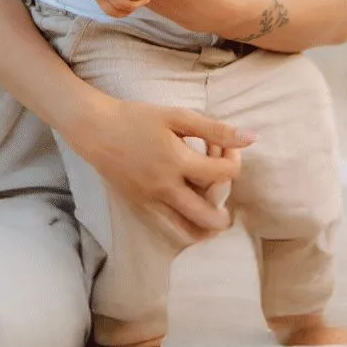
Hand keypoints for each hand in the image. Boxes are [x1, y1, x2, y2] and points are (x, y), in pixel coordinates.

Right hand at [67, 96, 254, 243]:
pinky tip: (188, 216)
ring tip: (212, 217)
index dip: (233, 161)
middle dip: (225, 213)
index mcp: (178, 163)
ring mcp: (151, 202)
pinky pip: (167, 227)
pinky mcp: (139, 207)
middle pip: (207, 216)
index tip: (228, 150)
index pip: (222, 174)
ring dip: (205, 228)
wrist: (95, 130)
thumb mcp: (176, 116)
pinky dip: (183, 227)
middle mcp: (166, 188)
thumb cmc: (136, 118)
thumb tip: (251, 138)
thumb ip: (214, 129)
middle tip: (226, 202)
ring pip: (186, 231)